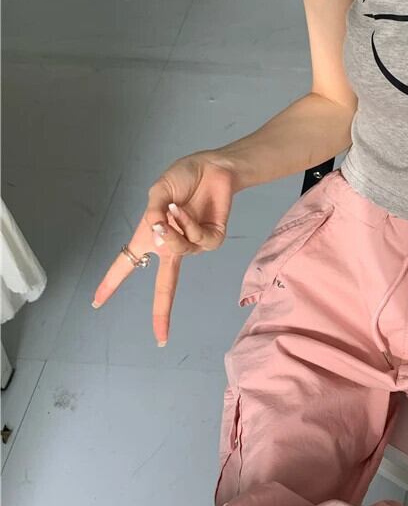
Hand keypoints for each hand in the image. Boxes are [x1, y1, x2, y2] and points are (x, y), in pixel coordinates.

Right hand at [92, 152, 234, 345]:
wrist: (213, 167)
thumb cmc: (183, 179)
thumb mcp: (158, 192)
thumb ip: (153, 214)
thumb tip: (156, 235)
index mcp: (151, 238)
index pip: (127, 264)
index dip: (111, 283)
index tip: (96, 302)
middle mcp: (171, 247)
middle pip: (164, 287)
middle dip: (161, 312)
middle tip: (159, 337)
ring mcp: (193, 246)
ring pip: (179, 250)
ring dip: (173, 228)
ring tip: (174, 207)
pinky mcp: (213, 240)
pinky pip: (198, 240)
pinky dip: (189, 223)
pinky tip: (185, 209)